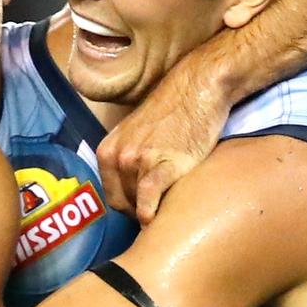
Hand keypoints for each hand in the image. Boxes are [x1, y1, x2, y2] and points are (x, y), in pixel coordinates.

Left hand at [96, 62, 231, 224]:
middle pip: (122, 203)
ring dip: (152, 212)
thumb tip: (134, 193)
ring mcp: (136, 160)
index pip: (111, 195)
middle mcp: (116, 156)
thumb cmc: (174, 112)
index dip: (129, 206)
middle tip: (162, 209)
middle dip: (139, 211)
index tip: (147, 208)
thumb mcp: (137, 134)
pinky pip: (148, 200)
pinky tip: (163, 218)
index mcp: (107, 149)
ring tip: (172, 207)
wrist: (198, 88)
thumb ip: (129, 159)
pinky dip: (152, 215)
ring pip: (136, 206)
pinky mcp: (161, 165)